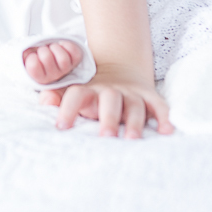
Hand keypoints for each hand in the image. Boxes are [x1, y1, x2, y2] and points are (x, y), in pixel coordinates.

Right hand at [23, 40, 82, 84]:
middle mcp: (53, 77)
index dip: (32, 57)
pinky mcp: (75, 62)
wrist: (48, 51)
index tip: (32, 56)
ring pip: (62, 58)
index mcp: (38, 78)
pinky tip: (61, 46)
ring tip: (52, 48)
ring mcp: (65, 70)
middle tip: (42, 51)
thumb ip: (23, 57)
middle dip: (43, 49)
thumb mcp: (26, 56)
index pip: (33, 67)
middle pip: (47, 58)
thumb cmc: (36, 54)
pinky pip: (74, 53)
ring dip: (55, 48)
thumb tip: (25, 54)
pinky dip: (67, 45)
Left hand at [38, 67, 173, 138]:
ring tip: (132, 140)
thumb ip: (57, 96)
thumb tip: (44, 100)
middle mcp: (111, 90)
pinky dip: (164, 117)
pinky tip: (167, 131)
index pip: (77, 94)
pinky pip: (159, 105)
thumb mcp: (74, 91)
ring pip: (134, 104)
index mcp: (89, 90)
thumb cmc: (93, 93)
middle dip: (108, 117)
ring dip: (134, 121)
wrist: (121, 70)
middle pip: (110, 99)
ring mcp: (131, 93)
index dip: (68, 108)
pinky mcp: (149, 97)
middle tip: (105, 137)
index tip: (62, 127)